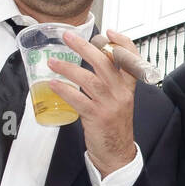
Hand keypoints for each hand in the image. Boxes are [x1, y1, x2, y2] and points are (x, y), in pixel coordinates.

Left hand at [48, 28, 137, 175]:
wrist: (117, 152)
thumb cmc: (114, 124)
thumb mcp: (119, 99)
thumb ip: (109, 81)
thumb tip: (91, 61)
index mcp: (128, 87)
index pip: (131, 58)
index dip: (121, 42)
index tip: (108, 33)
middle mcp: (121, 93)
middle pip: (105, 62)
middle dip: (85, 47)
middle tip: (68, 37)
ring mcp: (110, 105)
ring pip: (89, 79)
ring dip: (68, 68)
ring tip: (53, 62)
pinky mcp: (97, 117)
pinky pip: (78, 99)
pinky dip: (64, 90)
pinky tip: (53, 84)